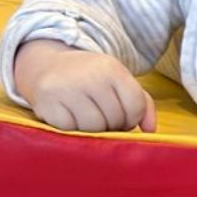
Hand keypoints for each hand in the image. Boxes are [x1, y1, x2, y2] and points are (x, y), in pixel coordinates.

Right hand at [14, 39, 155, 132]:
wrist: (47, 65)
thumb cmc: (90, 79)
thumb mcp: (118, 80)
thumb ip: (141, 103)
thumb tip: (150, 130)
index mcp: (112, 69)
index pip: (135, 106)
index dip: (132, 119)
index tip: (123, 116)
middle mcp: (90, 77)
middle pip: (115, 120)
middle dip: (112, 124)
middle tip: (102, 115)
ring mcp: (66, 90)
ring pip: (94, 128)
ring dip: (93, 130)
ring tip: (87, 117)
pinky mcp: (47, 104)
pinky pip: (70, 131)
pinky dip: (72, 129)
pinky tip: (70, 116)